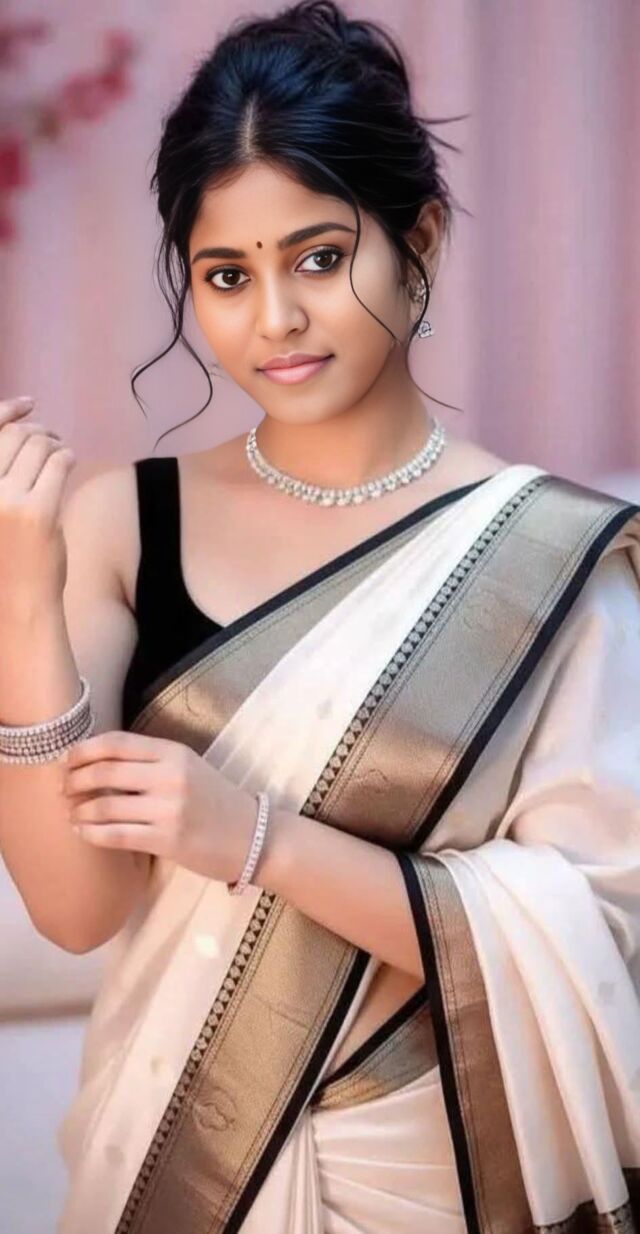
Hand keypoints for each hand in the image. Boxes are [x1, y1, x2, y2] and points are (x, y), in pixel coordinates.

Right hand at [0, 394, 75, 618]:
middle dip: (35, 429)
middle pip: (12, 436)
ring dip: (54, 442)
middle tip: (50, 437)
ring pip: (38, 447)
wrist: (16, 601)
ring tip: (60, 451)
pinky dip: (66, 457)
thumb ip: (0, 477)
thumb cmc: (1, 557)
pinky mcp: (38, 512)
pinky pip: (58, 464)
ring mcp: (6, 501)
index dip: (6, 410)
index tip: (26, 404)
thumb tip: (21, 430)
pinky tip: (69, 461)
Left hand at [61, 730, 258, 883]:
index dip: (84, 750)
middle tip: (63, 789)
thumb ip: (150, 762)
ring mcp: (169, 808)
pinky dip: (92, 833)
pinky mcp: (167, 840)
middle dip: (74, 780)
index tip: (67, 760)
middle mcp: (170, 776)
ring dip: (79, 810)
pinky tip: (83, 833)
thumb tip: (98, 762)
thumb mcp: (188, 767)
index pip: (116, 744)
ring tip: (72, 814)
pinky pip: (116, 835)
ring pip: (105, 805)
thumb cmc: (215, 801)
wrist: (252, 836)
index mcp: (173, 752)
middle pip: (105, 771)